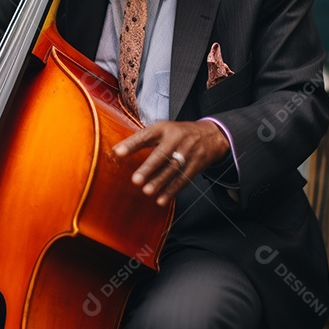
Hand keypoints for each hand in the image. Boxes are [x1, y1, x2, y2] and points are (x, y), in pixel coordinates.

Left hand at [113, 119, 230, 206]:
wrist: (211, 136)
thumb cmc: (178, 133)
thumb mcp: (162, 129)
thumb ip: (143, 139)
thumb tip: (117, 151)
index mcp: (164, 128)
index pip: (146, 135)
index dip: (132, 144)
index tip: (118, 152)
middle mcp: (176, 139)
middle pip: (162, 154)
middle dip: (149, 168)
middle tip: (136, 180)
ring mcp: (188, 153)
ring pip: (172, 169)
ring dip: (159, 182)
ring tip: (147, 191)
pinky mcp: (195, 166)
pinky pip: (182, 180)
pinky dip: (171, 191)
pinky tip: (161, 200)